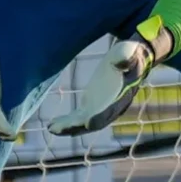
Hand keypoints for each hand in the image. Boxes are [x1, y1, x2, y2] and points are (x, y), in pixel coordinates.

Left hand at [51, 28, 169, 136]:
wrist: (129, 59)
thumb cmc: (130, 54)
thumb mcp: (129, 52)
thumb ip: (125, 58)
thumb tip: (121, 62)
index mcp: (121, 97)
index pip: (110, 110)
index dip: (100, 117)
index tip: (88, 124)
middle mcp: (111, 108)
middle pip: (93, 122)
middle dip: (76, 126)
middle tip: (58, 129)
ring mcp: (100, 109)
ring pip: (83, 123)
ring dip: (68, 128)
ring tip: (51, 128)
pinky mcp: (90, 105)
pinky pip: (78, 118)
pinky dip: (67, 123)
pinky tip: (52, 125)